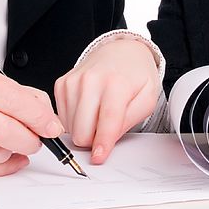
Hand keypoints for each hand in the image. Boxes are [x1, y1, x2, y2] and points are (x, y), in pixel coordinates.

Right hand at [0, 59, 63, 177]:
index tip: (52, 126)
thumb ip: (15, 93)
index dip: (37, 115)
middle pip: (1, 129)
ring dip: (10, 154)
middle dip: (28, 139)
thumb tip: (46, 115)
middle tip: (37, 141)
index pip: (9, 97)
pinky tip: (2, 159)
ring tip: (12, 145)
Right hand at [54, 38, 159, 163]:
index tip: (98, 157)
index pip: (107, 121)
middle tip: (105, 130)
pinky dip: (74, 119)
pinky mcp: (62, 84)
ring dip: (84, 129)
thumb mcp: (147, 99)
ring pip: (69, 128)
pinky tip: (87, 109)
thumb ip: (128, 121)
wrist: (121, 51)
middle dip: (93, 139)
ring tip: (97, 115)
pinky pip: (62, 118)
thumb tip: (106, 142)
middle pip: (82, 131)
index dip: (102, 144)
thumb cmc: (135, 75)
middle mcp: (91, 80)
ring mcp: (73, 81)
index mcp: (116, 83)